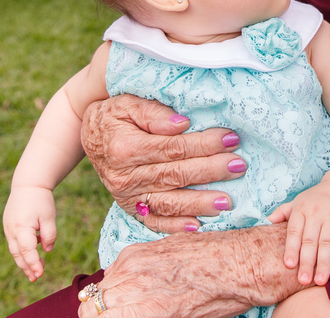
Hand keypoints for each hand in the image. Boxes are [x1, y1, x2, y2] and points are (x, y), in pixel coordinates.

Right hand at [3, 185, 56, 281]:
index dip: (34, 264)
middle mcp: (12, 230)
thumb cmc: (41, 200)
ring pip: (14, 250)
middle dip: (27, 267)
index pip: (27, 252)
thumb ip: (49, 235)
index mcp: (22, 228)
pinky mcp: (8, 226)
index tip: (40, 274)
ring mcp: (8, 229)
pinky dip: (22, 251)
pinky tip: (33, 253)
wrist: (28, 184)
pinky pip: (14, 243)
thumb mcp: (49, 217)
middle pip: (18, 255)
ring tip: (35, 271)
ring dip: (24, 261)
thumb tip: (47, 251)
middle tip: (36, 278)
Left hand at [76, 226, 302, 317]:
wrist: (241, 262)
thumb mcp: (171, 253)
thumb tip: (130, 287)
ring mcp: (138, 290)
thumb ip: (144, 269)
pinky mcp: (152, 311)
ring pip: (98, 313)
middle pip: (92, 303)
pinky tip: (152, 317)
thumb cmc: (214, 259)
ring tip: (138, 316)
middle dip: (104, 315)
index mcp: (132, 255)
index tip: (118, 312)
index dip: (106, 304)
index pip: (100, 288)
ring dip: (113, 316)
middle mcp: (129, 270)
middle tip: (127, 316)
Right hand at [80, 94, 248, 233]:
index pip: (172, 148)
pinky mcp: (130, 209)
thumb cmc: (115, 115)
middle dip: (210, 171)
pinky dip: (176, 227)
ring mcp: (126, 197)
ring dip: (200, 203)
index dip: (203, 144)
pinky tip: (198, 226)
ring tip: (227, 201)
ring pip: (168, 202)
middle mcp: (124, 177)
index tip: (230, 138)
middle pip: (174, 175)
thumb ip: (153, 112)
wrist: (91, 136)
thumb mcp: (127, 103)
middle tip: (238, 166)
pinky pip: (154, 222)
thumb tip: (182, 124)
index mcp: (124, 148)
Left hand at [269, 181, 329, 284]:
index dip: (291, 248)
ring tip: (320, 281)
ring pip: (328, 242)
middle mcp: (317, 212)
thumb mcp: (298, 202)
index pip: (294, 231)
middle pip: (310, 240)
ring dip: (324, 263)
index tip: (289, 265)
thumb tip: (267, 222)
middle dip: (306, 261)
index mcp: (302, 209)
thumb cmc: (317, 199)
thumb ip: (283, 213)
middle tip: (303, 280)